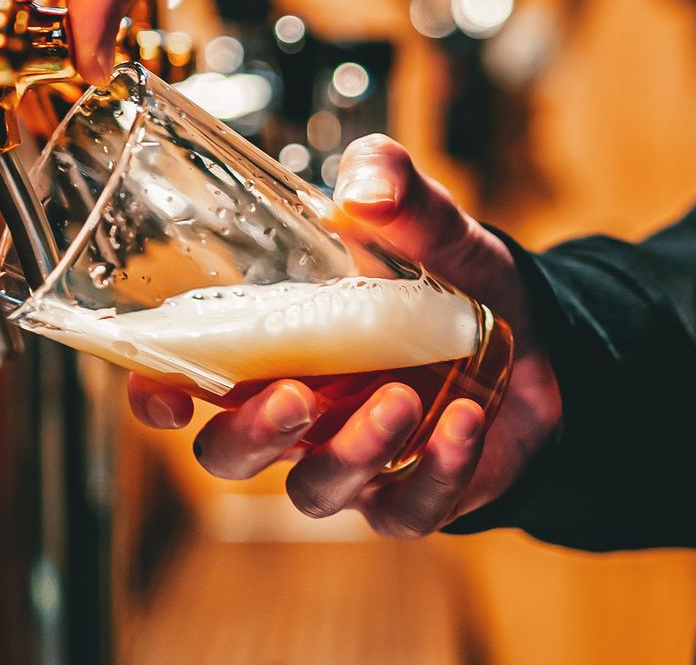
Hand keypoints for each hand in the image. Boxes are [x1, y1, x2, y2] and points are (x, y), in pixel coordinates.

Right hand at [127, 135, 562, 536]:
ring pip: (314, 490)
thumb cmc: (450, 283)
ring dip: (349, 453)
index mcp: (267, 346)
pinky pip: (405, 510)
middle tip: (295, 396)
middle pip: (230, 454)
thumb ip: (396, 189)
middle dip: (252, 435)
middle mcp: (293, 412)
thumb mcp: (430, 225)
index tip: (168, 396)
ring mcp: (349, 461)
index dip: (157, 396)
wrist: (538, 342)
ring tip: (400, 399)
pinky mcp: (413, 496)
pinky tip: (464, 422)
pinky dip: (434, 473)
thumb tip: (364, 184)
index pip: (182, 381)